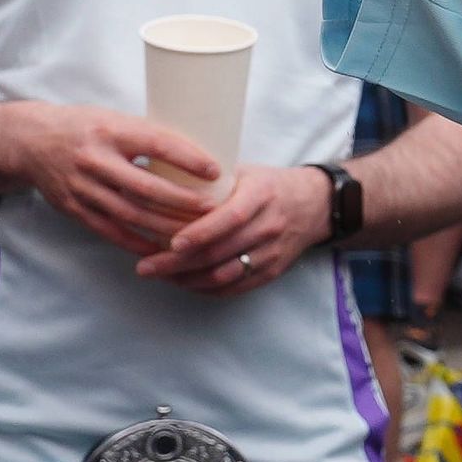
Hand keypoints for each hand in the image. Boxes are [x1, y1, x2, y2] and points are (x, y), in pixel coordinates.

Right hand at [0, 102, 230, 259]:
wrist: (30, 141)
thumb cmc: (83, 126)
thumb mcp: (112, 118)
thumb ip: (144, 135)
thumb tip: (193, 150)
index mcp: (109, 130)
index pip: (156, 143)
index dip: (187, 158)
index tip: (215, 170)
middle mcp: (95, 159)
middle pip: (146, 187)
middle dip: (183, 201)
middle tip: (214, 208)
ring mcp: (82, 187)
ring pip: (131, 214)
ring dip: (165, 226)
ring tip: (194, 231)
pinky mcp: (74, 209)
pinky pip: (111, 231)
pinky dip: (137, 242)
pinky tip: (160, 248)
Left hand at [145, 162, 334, 295]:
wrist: (315, 205)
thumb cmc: (269, 185)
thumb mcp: (245, 172)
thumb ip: (212, 181)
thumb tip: (159, 177)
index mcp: (261, 194)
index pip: (230, 217)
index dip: (199, 232)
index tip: (170, 241)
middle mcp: (269, 225)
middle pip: (220, 252)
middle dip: (178, 263)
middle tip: (146, 266)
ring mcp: (272, 252)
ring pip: (225, 275)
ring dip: (188, 280)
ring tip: (160, 276)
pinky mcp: (272, 271)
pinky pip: (235, 287)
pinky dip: (206, 289)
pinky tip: (184, 283)